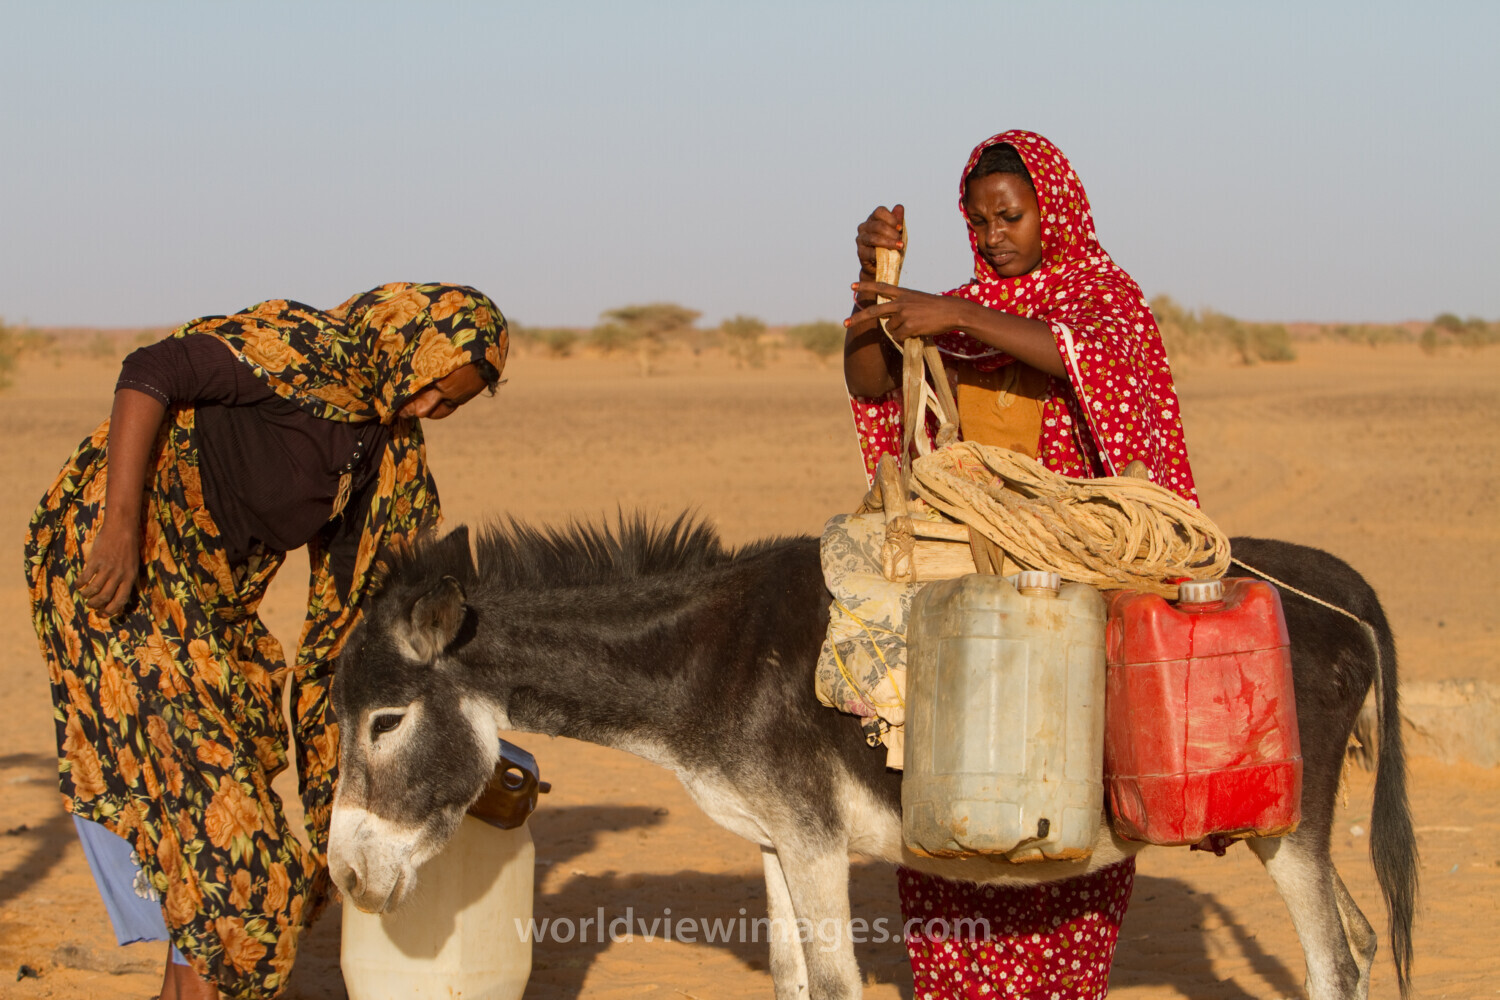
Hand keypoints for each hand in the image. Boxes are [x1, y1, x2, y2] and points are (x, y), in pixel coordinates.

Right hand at [78, 517, 140, 615]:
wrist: (121, 529)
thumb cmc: (127, 548)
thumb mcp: (132, 566)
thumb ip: (125, 580)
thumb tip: (114, 597)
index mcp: (130, 578)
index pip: (120, 601)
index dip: (110, 611)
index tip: (103, 614)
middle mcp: (119, 575)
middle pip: (104, 598)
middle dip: (95, 605)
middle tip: (91, 605)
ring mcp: (107, 568)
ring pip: (93, 590)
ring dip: (86, 595)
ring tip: (84, 595)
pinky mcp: (95, 561)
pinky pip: (85, 578)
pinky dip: (80, 584)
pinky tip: (78, 585)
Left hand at [846, 281, 969, 342]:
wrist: (952, 311)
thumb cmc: (937, 308)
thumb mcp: (917, 300)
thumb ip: (902, 306)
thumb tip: (889, 324)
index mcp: (903, 293)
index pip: (881, 287)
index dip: (866, 286)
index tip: (852, 286)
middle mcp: (901, 302)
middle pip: (874, 311)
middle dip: (858, 318)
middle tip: (845, 323)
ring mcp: (904, 314)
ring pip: (890, 328)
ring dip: (898, 331)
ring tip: (915, 326)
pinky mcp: (909, 326)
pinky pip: (898, 337)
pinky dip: (904, 338)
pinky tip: (916, 332)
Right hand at [855, 205, 904, 292]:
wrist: (884, 265)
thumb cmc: (890, 245)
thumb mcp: (897, 232)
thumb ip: (898, 220)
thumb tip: (899, 207)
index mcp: (873, 219)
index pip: (879, 211)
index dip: (891, 218)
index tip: (900, 228)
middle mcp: (864, 227)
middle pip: (877, 225)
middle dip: (892, 233)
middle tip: (900, 241)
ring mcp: (861, 240)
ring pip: (874, 238)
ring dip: (888, 243)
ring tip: (899, 247)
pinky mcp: (860, 253)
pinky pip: (870, 252)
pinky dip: (880, 254)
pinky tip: (889, 255)